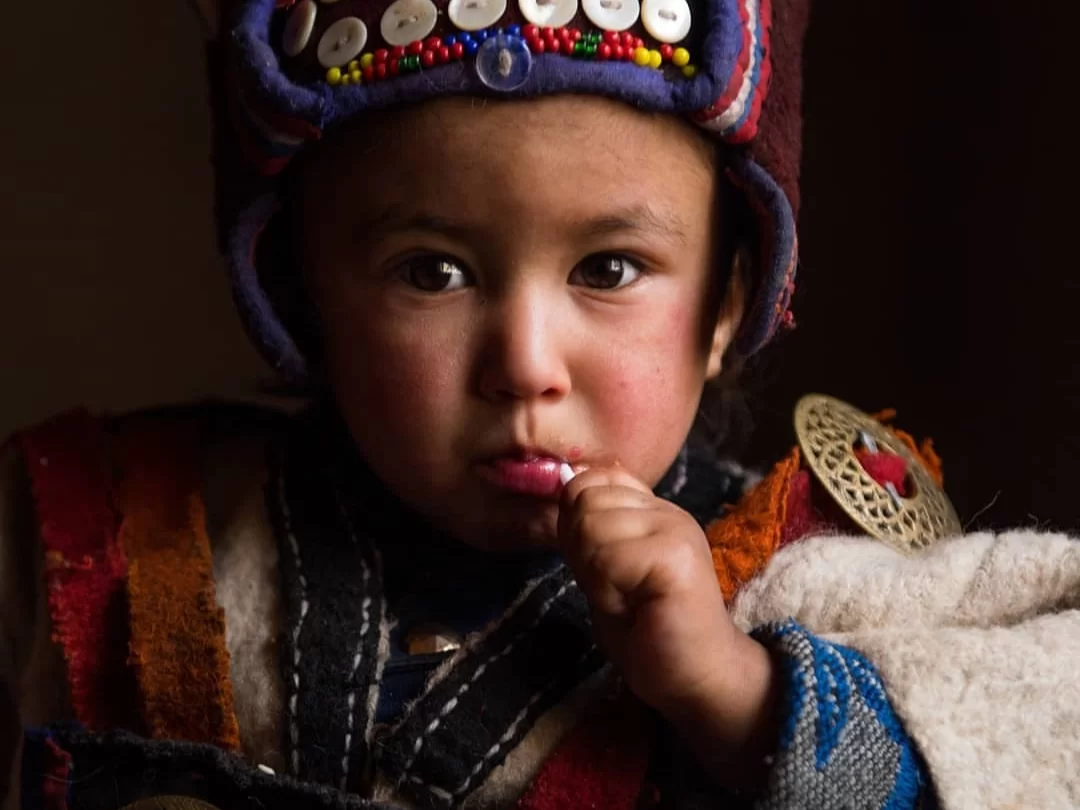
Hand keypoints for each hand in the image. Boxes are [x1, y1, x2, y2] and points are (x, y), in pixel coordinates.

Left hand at [556, 466, 779, 783]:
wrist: (695, 678)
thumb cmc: (647, 631)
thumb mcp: (603, 571)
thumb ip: (587, 530)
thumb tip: (563, 484)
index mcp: (650, 509)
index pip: (589, 479)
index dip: (574, 522)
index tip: (598, 567)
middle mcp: (666, 510)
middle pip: (582, 498)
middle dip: (580, 549)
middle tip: (614, 588)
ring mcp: (674, 528)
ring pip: (590, 525)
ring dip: (594, 572)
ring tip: (626, 598)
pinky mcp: (675, 556)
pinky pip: (607, 557)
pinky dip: (607, 589)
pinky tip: (634, 607)